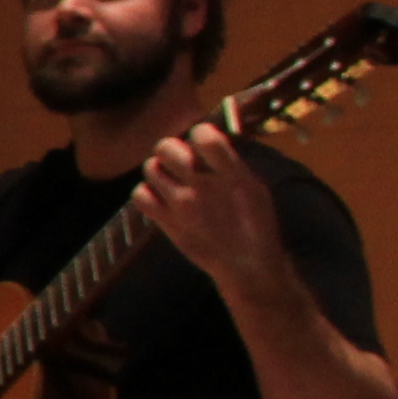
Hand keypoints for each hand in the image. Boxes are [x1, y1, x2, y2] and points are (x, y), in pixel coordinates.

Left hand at [137, 122, 286, 296]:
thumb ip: (231, 165)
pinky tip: (160, 196)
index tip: (201, 138)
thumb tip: (209, 142)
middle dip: (172, 148)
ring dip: (159, 169)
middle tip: (180, 159)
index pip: (204, 136)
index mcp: (233, 176)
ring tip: (170, 178)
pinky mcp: (167, 223)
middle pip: (166, 148)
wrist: (247, 267)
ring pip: (150, 168)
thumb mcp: (255, 189)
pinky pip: (140, 195)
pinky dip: (146, 192)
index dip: (199, 131)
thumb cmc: (257, 227)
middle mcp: (203, 187)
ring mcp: (181, 205)